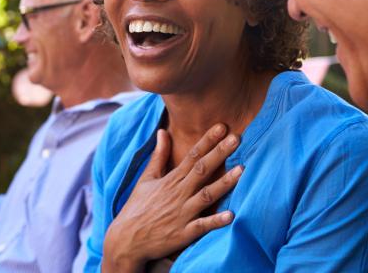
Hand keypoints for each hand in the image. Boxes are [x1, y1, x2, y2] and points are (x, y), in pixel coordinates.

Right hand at [102, 124, 243, 272]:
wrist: (126, 240)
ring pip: (206, 195)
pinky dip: (215, 221)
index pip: (192, 156)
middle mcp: (178, 194)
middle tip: (237, 138)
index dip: (207, 141)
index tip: (222, 127)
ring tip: (241, 171)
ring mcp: (182, 214)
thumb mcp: (146, 179)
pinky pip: (202, 226)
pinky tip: (231, 215)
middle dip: (219, 153)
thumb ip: (159, 155)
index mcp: (171, 180)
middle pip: (202, 170)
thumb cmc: (137, 208)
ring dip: (224, 183)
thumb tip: (162, 131)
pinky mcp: (183, 233)